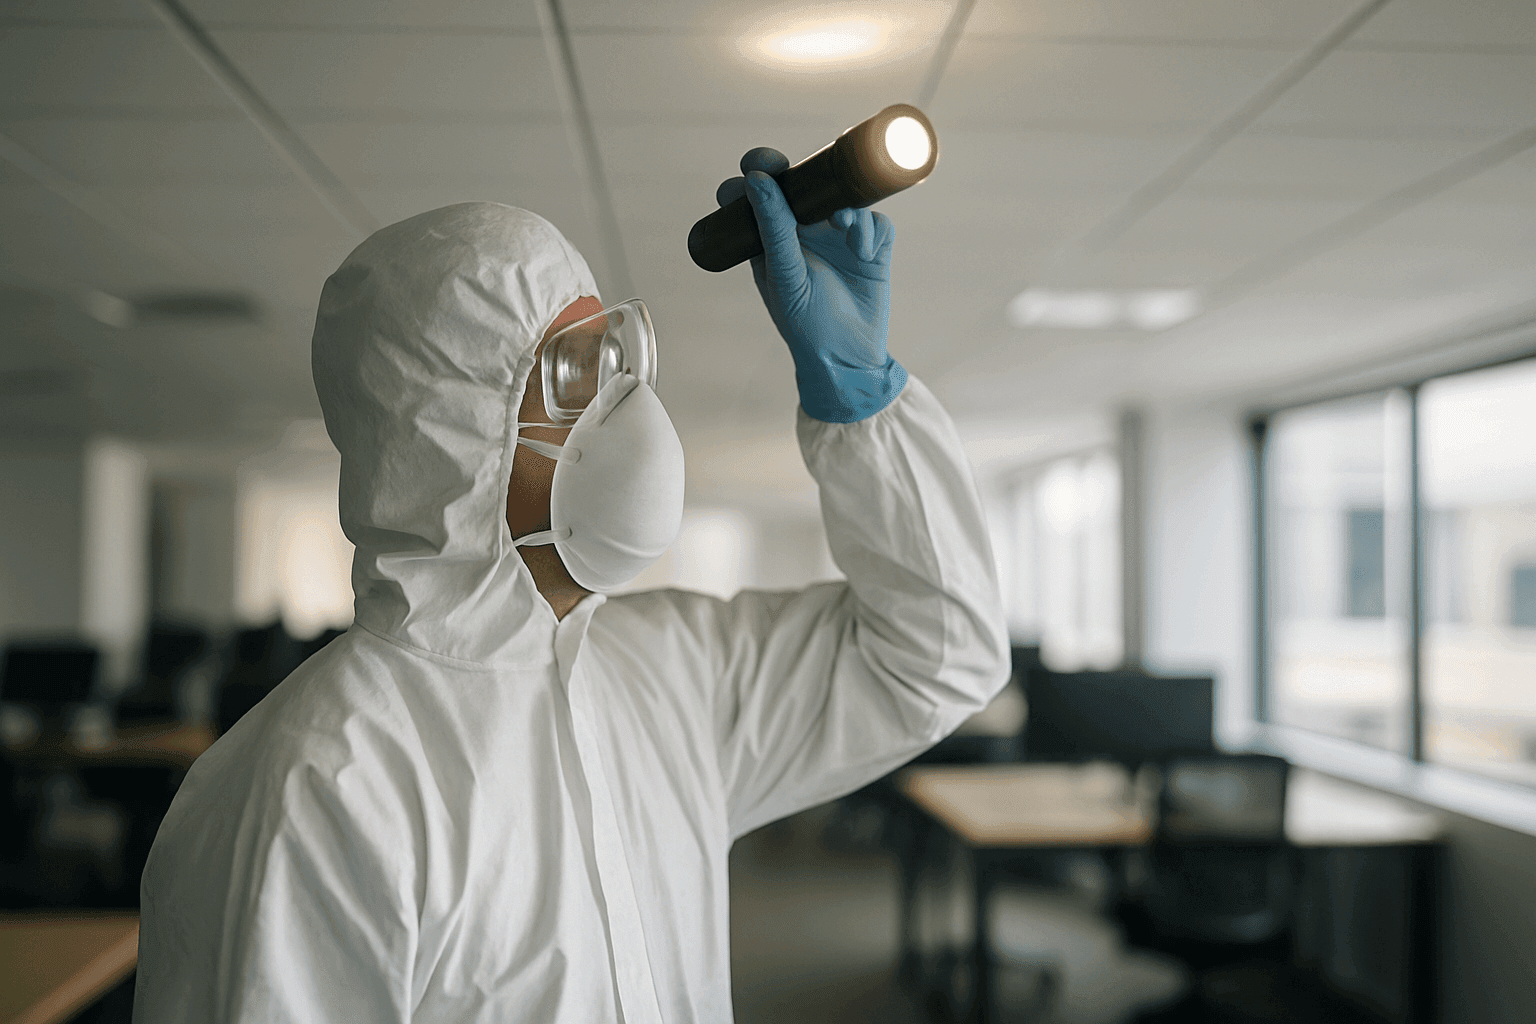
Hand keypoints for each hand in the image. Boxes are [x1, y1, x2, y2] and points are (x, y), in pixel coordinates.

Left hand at [715, 147, 906, 422]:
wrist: (847, 359)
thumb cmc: (806, 325)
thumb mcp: (784, 276)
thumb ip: (773, 228)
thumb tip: (757, 179)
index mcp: (774, 239)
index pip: (762, 194)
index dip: (759, 171)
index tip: (759, 164)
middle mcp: (806, 232)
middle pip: (806, 183)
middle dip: (808, 171)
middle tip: (806, 170)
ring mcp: (840, 238)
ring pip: (845, 197)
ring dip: (846, 205)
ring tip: (844, 226)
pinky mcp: (871, 248)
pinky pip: (875, 221)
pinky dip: (869, 230)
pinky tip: (862, 252)